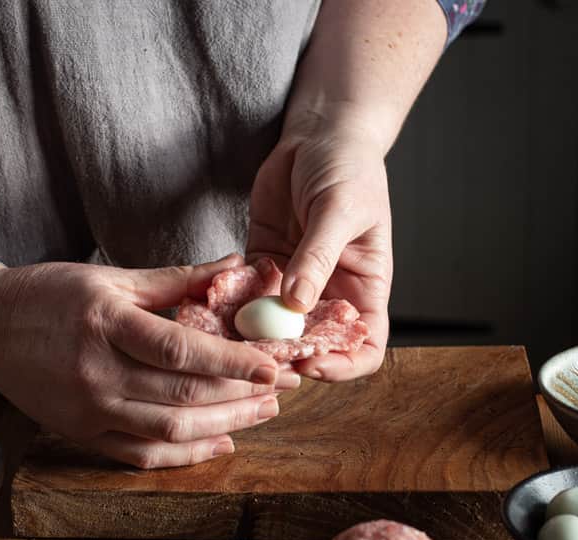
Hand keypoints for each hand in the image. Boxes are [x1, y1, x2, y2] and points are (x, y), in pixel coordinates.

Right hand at [0, 255, 295, 467]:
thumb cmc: (51, 293)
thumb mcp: (112, 277)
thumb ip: (176, 278)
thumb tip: (233, 264)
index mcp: (107, 325)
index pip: (181, 350)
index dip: (232, 361)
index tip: (274, 366)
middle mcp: (97, 374)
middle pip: (182, 397)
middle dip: (241, 396)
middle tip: (283, 389)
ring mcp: (88, 410)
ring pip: (168, 432)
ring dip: (223, 426)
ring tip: (263, 414)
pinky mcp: (82, 433)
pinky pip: (140, 456)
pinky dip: (184, 456)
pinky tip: (220, 444)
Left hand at [247, 104, 391, 380]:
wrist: (319, 136)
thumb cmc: (348, 167)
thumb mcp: (340, 209)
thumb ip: (318, 256)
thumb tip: (296, 304)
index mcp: (363, 288)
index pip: (364, 345)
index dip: (343, 364)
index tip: (312, 363)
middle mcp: (329, 294)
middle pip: (313, 345)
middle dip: (286, 356)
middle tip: (257, 356)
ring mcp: (293, 283)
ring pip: (272, 327)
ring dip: (250, 335)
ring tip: (227, 335)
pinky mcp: (263, 267)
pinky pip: (244, 295)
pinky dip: (229, 303)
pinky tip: (213, 300)